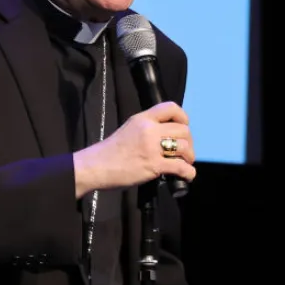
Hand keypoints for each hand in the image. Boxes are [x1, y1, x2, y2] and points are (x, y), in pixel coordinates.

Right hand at [72, 101, 195, 197]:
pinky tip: (187, 176)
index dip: (183, 117)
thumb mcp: (129, 129)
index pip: (171, 108)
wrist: (95, 167)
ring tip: (185, 163)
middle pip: (183, 130)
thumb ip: (148, 128)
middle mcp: (149, 130)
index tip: (183, 128)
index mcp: (143, 118)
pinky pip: (181, 167)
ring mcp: (152, 147)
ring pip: (184, 147)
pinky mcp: (154, 165)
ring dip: (189, 157)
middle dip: (189, 142)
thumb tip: (168, 135)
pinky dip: (188, 173)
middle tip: (185, 152)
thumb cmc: (111, 151)